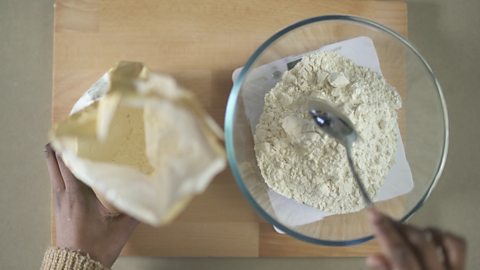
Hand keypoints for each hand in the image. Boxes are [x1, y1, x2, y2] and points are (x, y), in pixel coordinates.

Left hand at [45, 144, 137, 267]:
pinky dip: (58, 170)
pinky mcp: (58, 208)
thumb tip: (150, 195)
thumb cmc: (98, 247)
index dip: (70, 146)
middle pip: (54, 164)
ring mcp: (58, 202)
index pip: (69, 164)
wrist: (77, 266)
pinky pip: (55, 182)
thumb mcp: (122, 228)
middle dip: (58, 146)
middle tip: (67, 132)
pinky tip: (66, 168)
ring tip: (64, 144)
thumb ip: (135, 210)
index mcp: (79, 196)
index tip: (77, 132)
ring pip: (53, 172)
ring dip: (56, 158)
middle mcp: (65, 196)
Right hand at [367, 209, 465, 269]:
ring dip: (418, 229)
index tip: (372, 213)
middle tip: (380, 217)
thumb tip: (373, 258)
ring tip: (401, 229)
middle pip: (418, 242)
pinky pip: (457, 247)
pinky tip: (428, 236)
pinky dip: (442, 236)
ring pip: (440, 240)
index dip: (385, 231)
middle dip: (397, 225)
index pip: (399, 252)